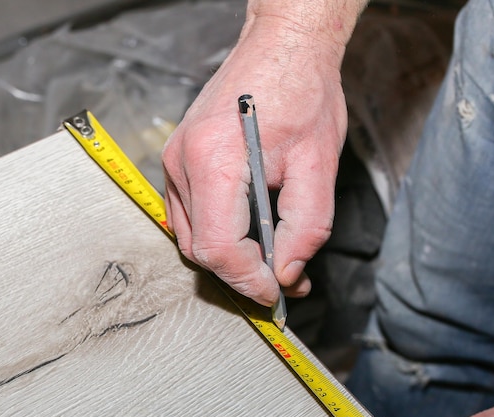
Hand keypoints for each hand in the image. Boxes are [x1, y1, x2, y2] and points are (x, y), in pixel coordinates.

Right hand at [162, 14, 349, 305]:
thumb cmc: (302, 93)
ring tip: (272, 260)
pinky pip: (190, 219)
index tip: (276, 291)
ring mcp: (175, 163)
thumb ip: (304, 229)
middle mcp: (184, 163)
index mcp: (215, 162)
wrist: (283, 47)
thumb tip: (285, 274)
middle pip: (202, 250)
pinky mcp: (179, 163)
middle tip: (283, 280)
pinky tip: (249, 235)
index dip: (249, 280)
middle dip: (244, 274)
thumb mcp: (318, 166)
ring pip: (193, 239)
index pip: (220, 249)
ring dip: (232, 259)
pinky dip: (219, 237)